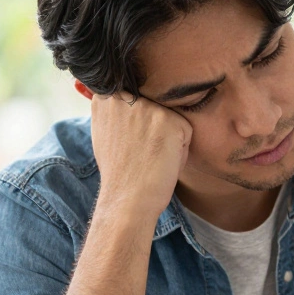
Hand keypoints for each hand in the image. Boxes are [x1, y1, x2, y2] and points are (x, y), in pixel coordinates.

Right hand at [89, 91, 192, 222]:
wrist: (127, 198)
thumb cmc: (121, 171)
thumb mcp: (107, 132)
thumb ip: (118, 111)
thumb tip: (126, 99)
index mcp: (106, 96)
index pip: (139, 100)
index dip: (139, 124)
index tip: (130, 143)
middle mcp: (125, 96)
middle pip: (157, 108)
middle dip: (155, 129)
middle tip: (140, 152)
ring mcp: (147, 107)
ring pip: (172, 119)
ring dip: (169, 138)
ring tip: (151, 156)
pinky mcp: (169, 119)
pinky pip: (186, 132)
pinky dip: (181, 150)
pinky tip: (162, 161)